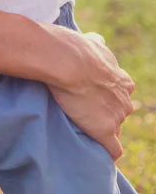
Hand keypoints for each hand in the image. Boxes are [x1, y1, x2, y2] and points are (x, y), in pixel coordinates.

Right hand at [44, 24, 132, 158]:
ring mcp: (116, 117)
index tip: (92, 100)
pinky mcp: (104, 131)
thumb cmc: (76, 50)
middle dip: (106, 115)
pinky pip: (113, 150)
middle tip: (84, 114)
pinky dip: (107, 152)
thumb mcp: (93, 42)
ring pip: (115, 130)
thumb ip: (97, 44)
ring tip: (84, 133)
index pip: (121, 96)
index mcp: (122, 81)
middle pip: (120, 114)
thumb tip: (95, 39)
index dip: (106, 99)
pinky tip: (97, 154)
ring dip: (102, 132)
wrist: (68, 62)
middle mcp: (124, 99)